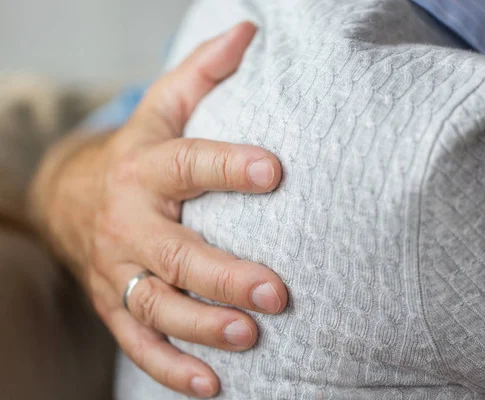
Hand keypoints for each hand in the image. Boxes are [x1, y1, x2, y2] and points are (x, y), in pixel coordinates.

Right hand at [29, 22, 286, 397]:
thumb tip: (247, 30)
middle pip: (175, 252)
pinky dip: (171, 368)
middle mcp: (129, 222)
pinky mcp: (115, 304)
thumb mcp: (163, 110)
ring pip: (157, 305)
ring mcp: (118, 270)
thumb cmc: (138, 153)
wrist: (71, 196)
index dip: (229, 166)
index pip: (189, 163)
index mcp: (146, 169)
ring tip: (248, 338)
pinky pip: (139, 342)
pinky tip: (212, 384)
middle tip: (275, 292)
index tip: (274, 170)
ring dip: (201, 327)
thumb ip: (203, 74)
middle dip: (224, 274)